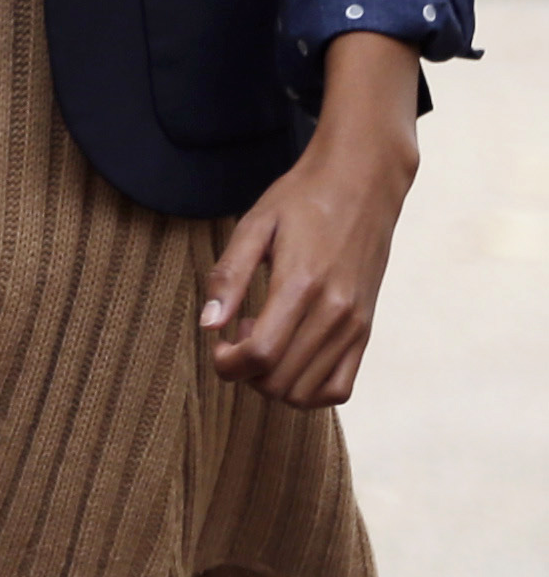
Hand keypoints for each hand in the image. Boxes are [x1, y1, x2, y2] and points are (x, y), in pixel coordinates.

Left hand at [203, 30, 420, 407]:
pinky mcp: (367, 331)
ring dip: (274, 381)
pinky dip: (309, 388)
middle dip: (246, 372)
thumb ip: (228, 277)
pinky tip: (291, 353)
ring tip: (264, 338)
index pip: (262, 354)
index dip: (229, 363)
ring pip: (309, 393)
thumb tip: (208, 325)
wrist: (362, 184)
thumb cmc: (302, 200)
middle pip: (282, 381)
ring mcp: (357, 326)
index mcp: (302, 286)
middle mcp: (336, 314)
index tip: (217, 345)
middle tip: (237, 335)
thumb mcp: (253, 226)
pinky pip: (341, 387)